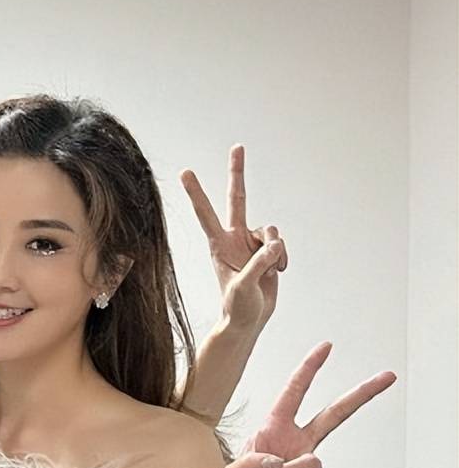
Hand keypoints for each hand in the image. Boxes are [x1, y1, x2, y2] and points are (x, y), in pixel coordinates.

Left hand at [182, 146, 286, 335]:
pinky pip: (281, 243)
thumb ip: (258, 264)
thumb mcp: (243, 288)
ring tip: (267, 271)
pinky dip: (282, 258)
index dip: (197, 193)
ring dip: (274, 249)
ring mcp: (251, 243)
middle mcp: (234, 239)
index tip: (185, 172)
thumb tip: (273, 245)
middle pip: (237, 199)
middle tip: (237, 147)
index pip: (206, 214)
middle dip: (237, 173)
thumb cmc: (237, 308)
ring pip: (270, 229)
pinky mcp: (267, 251)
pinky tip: (275, 272)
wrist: (249, 320)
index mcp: (219, 245)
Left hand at [211, 342, 395, 467]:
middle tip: (388, 375)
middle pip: (334, 415)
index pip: (293, 395)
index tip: (326, 347)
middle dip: (361, 395)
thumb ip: (248, 465)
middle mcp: (296, 446)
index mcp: (273, 432)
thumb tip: (278, 461)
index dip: (308, 370)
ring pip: (312, 461)